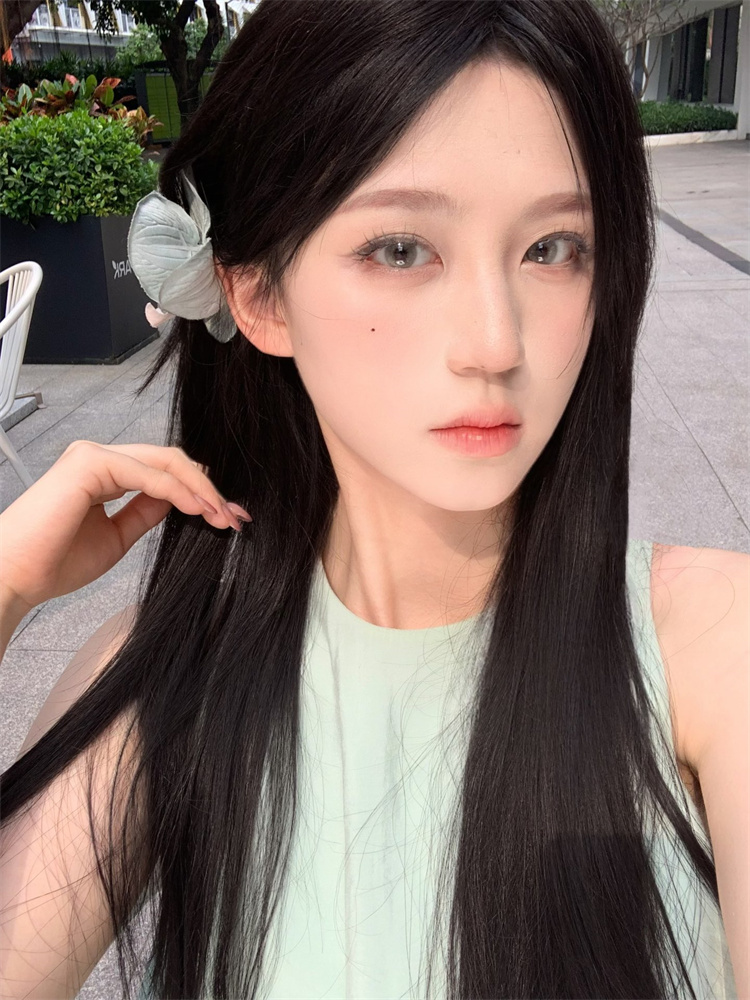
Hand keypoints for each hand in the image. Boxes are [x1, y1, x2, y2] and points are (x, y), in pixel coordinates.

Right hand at [0, 441, 251, 614]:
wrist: (15, 577)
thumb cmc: (54, 562)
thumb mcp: (116, 538)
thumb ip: (145, 513)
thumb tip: (179, 500)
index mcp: (103, 473)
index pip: (163, 473)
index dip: (200, 493)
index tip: (228, 519)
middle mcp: (99, 458)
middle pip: (171, 462)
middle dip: (208, 489)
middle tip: (236, 517)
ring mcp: (93, 456)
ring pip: (165, 461)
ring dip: (200, 489)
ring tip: (223, 516)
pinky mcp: (89, 463)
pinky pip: (147, 473)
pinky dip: (178, 490)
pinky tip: (198, 508)